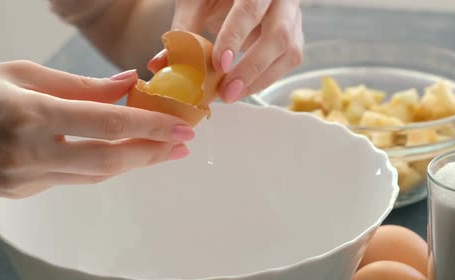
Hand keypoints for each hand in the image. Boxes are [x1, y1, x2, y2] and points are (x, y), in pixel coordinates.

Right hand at [0, 61, 194, 197]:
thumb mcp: (19, 73)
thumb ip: (79, 85)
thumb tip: (128, 85)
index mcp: (29, 115)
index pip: (108, 124)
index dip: (152, 127)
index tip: (183, 127)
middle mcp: (28, 154)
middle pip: (109, 161)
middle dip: (152, 154)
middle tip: (183, 145)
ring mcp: (23, 181)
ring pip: (93, 176)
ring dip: (130, 163)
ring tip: (159, 150)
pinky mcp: (20, 194)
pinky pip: (70, 180)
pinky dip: (95, 165)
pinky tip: (111, 153)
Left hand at [148, 0, 303, 102]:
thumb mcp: (196, 2)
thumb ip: (182, 30)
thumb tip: (159, 64)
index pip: (251, 7)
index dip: (236, 37)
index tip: (219, 64)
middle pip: (279, 34)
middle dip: (251, 68)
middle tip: (226, 92)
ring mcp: (293, 18)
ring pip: (289, 52)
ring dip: (259, 79)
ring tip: (231, 95)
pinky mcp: (294, 36)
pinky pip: (288, 62)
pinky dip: (265, 79)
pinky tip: (242, 88)